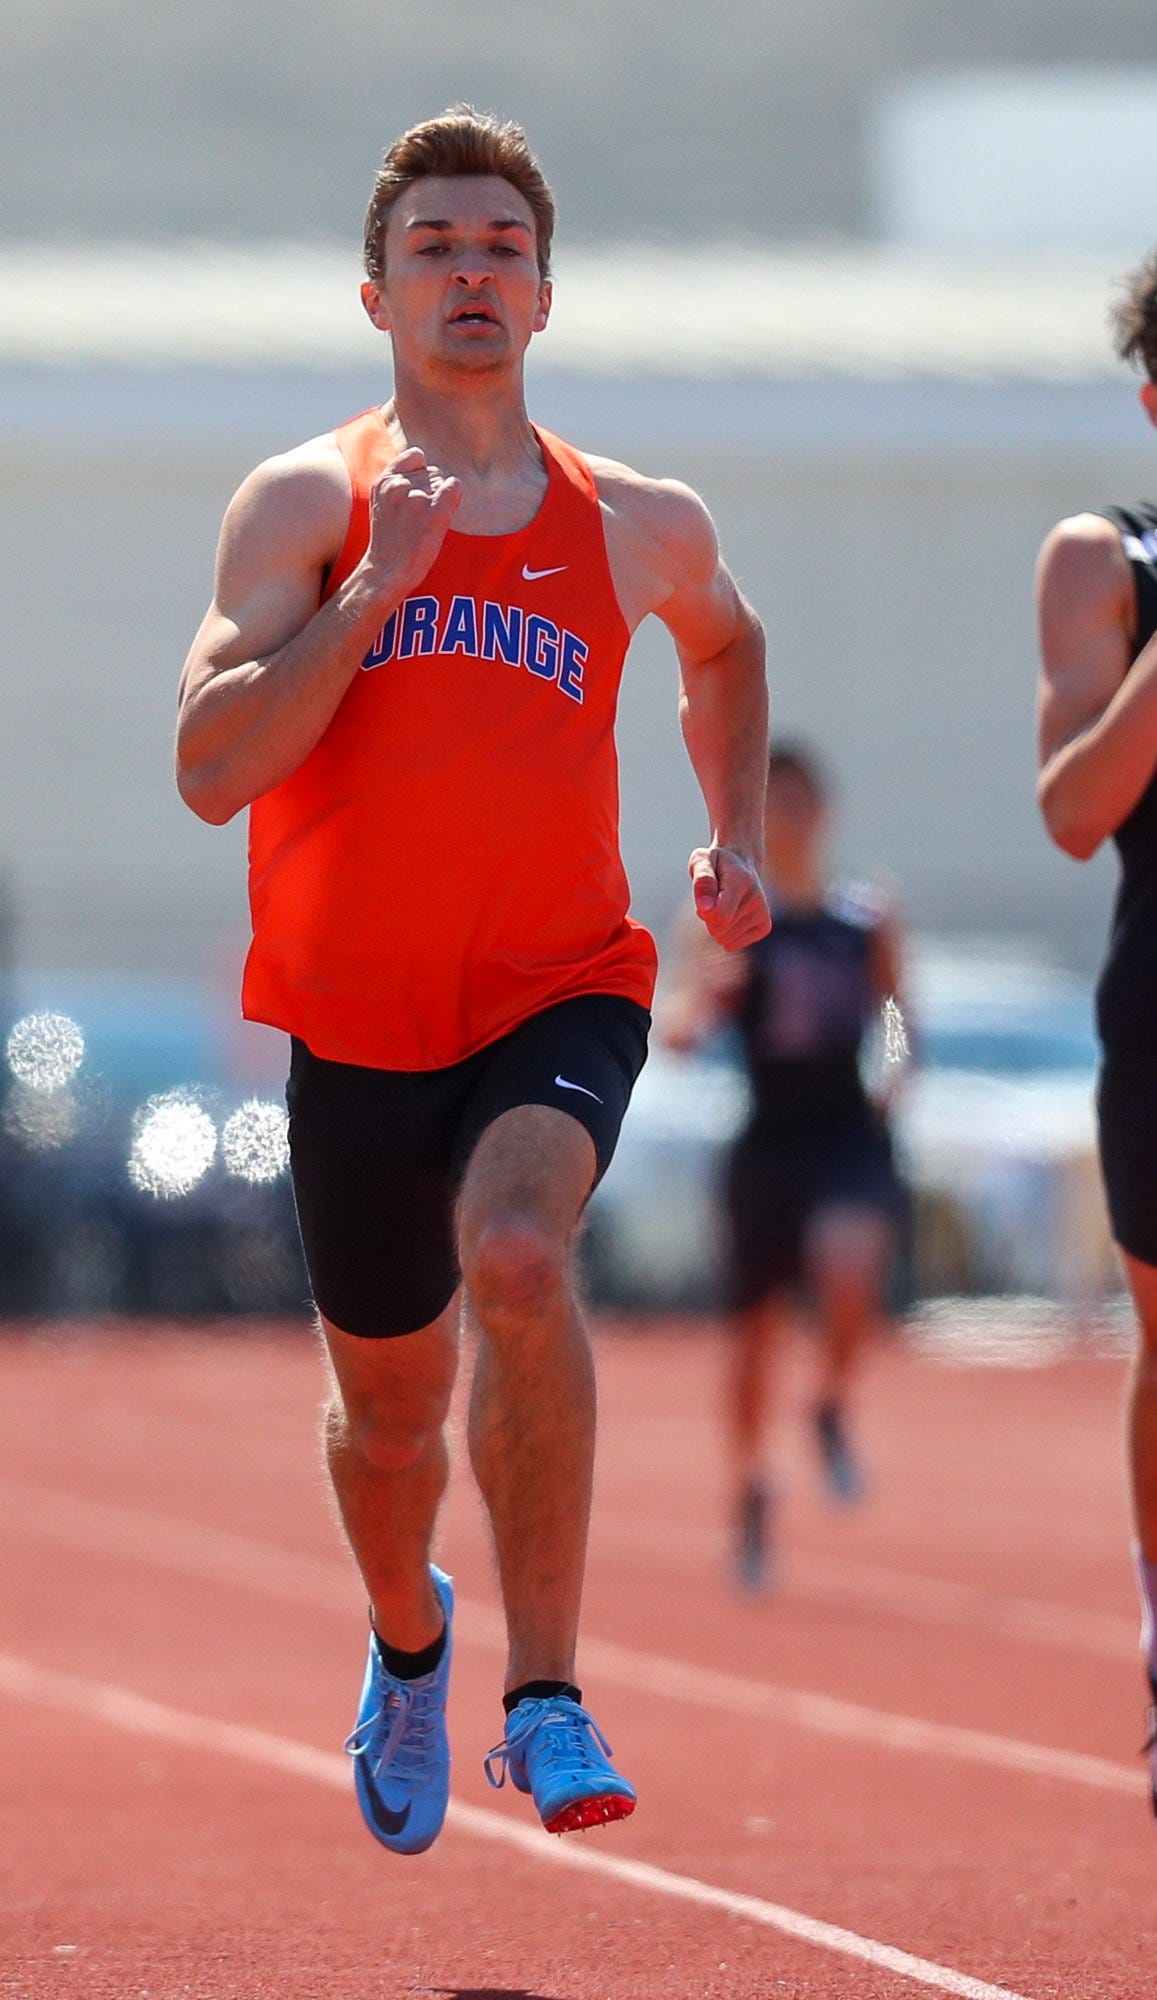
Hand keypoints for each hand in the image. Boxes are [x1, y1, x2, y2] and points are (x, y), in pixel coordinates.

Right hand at [364, 447, 461, 597]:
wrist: (387, 571)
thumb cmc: (390, 541)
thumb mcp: (384, 504)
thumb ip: (400, 482)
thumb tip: (434, 472)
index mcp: (384, 481)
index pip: (416, 456)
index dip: (423, 472)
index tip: (419, 492)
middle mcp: (399, 485)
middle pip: (434, 472)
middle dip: (434, 490)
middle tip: (421, 517)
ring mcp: (416, 498)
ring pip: (443, 482)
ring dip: (443, 499)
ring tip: (427, 523)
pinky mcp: (434, 512)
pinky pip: (454, 487)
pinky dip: (455, 498)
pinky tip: (444, 516)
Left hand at [688, 846, 770, 949]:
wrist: (741, 861)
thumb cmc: (716, 862)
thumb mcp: (701, 861)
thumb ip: (702, 881)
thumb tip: (705, 910)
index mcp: (741, 880)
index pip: (720, 916)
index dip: (704, 914)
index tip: (702, 903)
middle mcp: (756, 897)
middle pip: (719, 930)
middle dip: (709, 918)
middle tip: (713, 899)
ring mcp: (763, 912)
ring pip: (724, 939)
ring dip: (717, 926)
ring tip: (723, 904)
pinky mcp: (764, 925)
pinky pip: (732, 945)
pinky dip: (726, 935)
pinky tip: (731, 915)